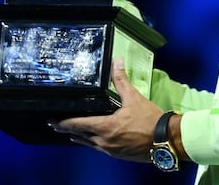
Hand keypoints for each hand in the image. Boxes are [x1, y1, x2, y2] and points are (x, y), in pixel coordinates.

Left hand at [49, 58, 163, 162]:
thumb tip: (116, 62)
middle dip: (68, 130)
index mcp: (105, 127)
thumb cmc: (150, 120)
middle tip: (57, 126)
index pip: (78, 124)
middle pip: (80, 136)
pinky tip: (95, 140)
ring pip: (89, 144)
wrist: (166, 140)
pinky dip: (93, 142)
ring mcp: (111, 150)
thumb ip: (121, 80)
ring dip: (80, 137)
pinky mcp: (118, 155)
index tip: (52, 121)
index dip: (64, 123)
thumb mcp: (134, 98)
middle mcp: (104, 141)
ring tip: (72, 134)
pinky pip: (100, 149)